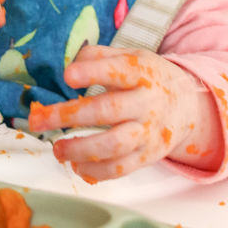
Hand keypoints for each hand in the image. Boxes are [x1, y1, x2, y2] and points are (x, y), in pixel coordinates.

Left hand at [29, 46, 221, 181]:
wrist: (188, 105)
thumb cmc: (149, 79)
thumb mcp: (133, 57)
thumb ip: (101, 57)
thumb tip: (71, 62)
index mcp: (142, 73)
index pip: (119, 70)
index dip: (93, 72)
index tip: (68, 76)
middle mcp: (147, 102)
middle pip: (109, 110)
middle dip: (70, 115)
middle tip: (39, 120)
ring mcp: (149, 131)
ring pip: (114, 145)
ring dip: (80, 149)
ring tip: (57, 149)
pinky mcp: (147, 155)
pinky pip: (121, 169)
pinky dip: (95, 171)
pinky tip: (76, 165)